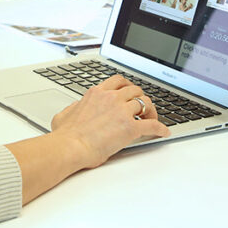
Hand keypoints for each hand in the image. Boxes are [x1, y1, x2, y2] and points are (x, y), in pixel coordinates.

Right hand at [49, 75, 168, 168]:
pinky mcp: (130, 128)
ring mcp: (121, 111)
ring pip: (145, 104)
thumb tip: (74, 109)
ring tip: (151, 119)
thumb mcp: (64, 114)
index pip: (118, 81)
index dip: (127, 86)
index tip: (130, 92)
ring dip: (151, 111)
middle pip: (135, 90)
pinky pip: (152, 125)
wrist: (69, 146)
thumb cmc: (65, 135)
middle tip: (142, 108)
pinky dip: (160, 128)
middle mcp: (111, 98)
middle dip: (140, 98)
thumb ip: (73, 107)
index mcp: (96, 93)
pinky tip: (162, 132)